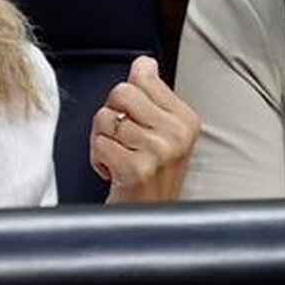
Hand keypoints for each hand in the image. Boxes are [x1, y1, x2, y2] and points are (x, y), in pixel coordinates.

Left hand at [92, 55, 201, 202]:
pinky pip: (100, 143)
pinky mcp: (138, 169)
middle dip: (110, 115)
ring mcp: (159, 152)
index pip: (141, 77)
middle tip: (121, 141)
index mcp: (186, 118)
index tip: (135, 123)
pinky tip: (114, 173)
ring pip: (105, 118)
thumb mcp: (161, 132)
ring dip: (102, 141)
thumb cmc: (150, 176)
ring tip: (119, 159)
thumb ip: (151, 94)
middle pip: (121, 92)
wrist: (148, 222)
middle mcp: (178, 133)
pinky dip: (98, 158)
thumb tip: (144, 62)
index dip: (125, 99)